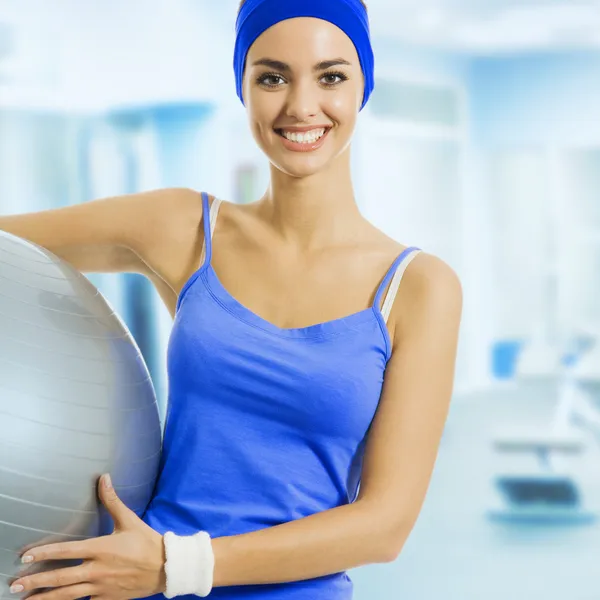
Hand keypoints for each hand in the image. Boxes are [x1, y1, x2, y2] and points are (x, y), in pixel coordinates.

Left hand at [10, 474, 165, 599]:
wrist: (166, 567)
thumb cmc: (146, 542)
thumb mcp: (129, 520)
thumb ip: (112, 501)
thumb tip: (103, 478)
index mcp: (101, 548)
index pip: (67, 551)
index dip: (45, 554)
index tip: (26, 556)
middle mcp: (98, 570)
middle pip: (61, 577)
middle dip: (35, 581)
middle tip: (15, 584)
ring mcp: (101, 587)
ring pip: (67, 595)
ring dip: (45, 598)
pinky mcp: (106, 598)